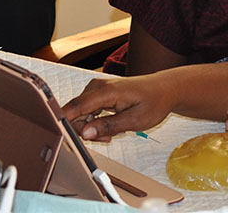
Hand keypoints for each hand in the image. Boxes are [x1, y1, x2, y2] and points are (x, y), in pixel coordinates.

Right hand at [61, 75, 175, 142]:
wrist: (164, 89)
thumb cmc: (154, 102)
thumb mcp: (135, 120)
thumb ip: (108, 126)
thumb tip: (86, 133)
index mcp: (105, 91)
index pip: (74, 108)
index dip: (65, 124)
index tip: (64, 139)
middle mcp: (97, 87)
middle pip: (74, 114)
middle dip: (85, 131)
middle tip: (107, 139)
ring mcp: (97, 89)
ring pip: (80, 114)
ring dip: (92, 128)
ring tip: (113, 133)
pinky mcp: (99, 93)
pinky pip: (87, 111)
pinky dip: (95, 122)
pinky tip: (111, 126)